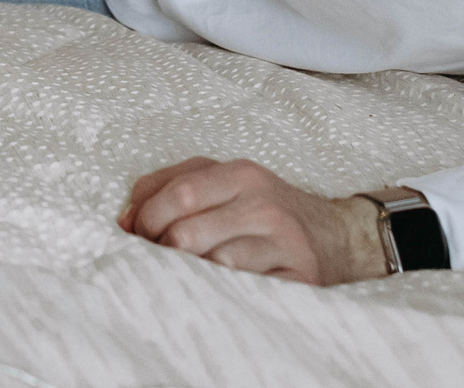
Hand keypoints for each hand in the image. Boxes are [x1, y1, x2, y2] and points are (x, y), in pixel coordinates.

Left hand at [117, 158, 387, 284]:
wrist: (339, 236)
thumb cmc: (265, 209)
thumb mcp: (222, 182)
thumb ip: (168, 187)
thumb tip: (125, 220)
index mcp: (241, 173)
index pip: (177, 195)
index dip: (145, 220)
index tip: (135, 234)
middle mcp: (264, 204)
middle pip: (187, 235)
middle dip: (162, 252)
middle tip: (158, 258)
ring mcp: (284, 243)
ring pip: (213, 267)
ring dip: (192, 275)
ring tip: (193, 272)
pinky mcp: (300, 279)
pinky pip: (244, 291)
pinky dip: (223, 291)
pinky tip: (219, 287)